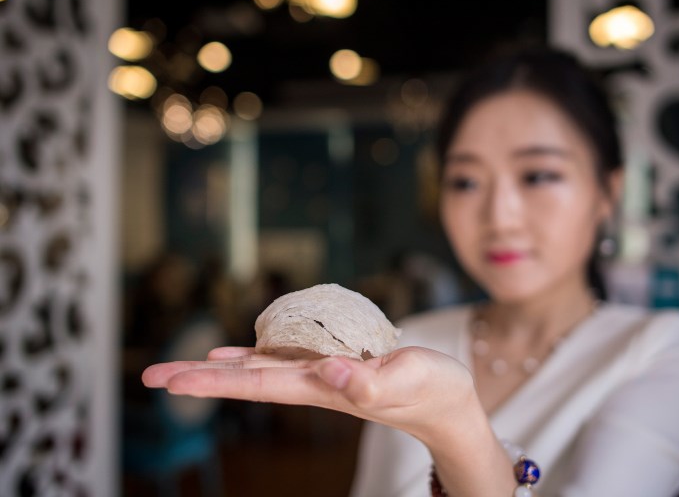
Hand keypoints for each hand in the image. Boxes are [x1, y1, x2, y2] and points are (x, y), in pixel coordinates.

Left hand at [142, 346, 478, 442]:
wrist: (446, 405)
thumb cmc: (433, 392)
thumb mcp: (409, 381)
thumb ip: (370, 382)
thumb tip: (330, 371)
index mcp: (324, 388)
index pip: (258, 385)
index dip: (213, 382)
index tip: (171, 383)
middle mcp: (313, 384)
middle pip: (245, 380)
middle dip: (198, 379)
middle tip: (149, 377)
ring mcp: (320, 376)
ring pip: (258, 369)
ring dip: (217, 369)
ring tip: (178, 367)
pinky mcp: (333, 366)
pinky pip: (282, 358)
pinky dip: (252, 355)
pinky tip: (232, 354)